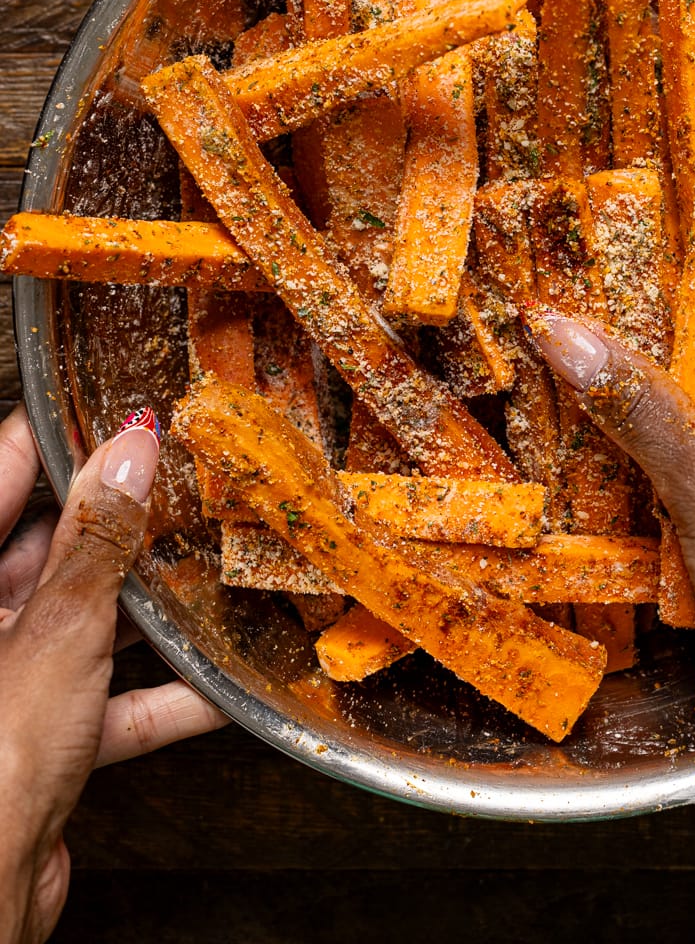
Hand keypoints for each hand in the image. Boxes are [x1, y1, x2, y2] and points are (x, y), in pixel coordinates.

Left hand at [0, 406, 225, 943]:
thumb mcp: (59, 627)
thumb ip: (99, 540)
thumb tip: (130, 451)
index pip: (4, 473)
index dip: (64, 439)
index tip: (122, 412)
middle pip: (47, 548)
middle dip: (119, 525)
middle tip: (180, 487)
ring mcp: (3, 684)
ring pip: (82, 623)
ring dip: (148, 610)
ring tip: (205, 572)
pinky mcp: (37, 740)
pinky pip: (106, 701)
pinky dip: (160, 694)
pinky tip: (216, 685)